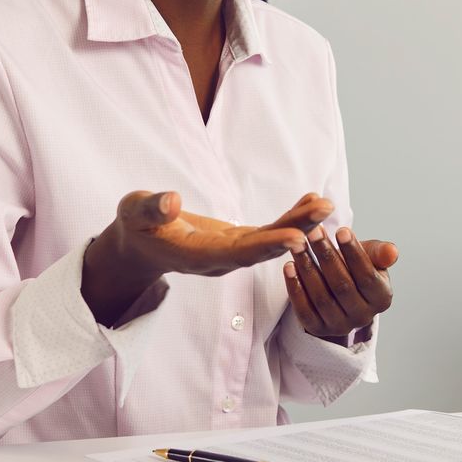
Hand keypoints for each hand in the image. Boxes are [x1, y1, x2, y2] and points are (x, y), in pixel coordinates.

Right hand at [83, 190, 332, 325]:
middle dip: (295, 232)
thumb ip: (152, 208)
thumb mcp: (135, 212)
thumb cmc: (136, 226)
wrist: (140, 245)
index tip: (297, 237)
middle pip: (263, 249)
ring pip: (270, 241)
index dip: (268, 246)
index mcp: (196, 256)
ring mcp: (231, 253)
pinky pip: (268, 232)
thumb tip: (172, 201)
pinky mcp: (237, 242)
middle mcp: (220, 260)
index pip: (238, 254)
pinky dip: (290, 219)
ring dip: (300, 224)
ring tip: (325, 204)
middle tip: (324, 213)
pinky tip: (311, 203)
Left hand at [284, 226, 397, 342]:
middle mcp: (363, 317)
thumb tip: (392, 253)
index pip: (367, 276)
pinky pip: (304, 309)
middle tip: (314, 232)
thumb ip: (380, 253)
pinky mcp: (318, 329)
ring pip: (322, 297)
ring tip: (297, 245)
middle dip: (327, 256)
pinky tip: (289, 266)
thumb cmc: (356, 267)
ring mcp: (340, 326)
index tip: (341, 229)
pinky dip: (295, 287)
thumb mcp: (371, 257)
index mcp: (381, 299)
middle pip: (342, 286)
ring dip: (308, 269)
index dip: (354, 253)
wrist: (338, 289)